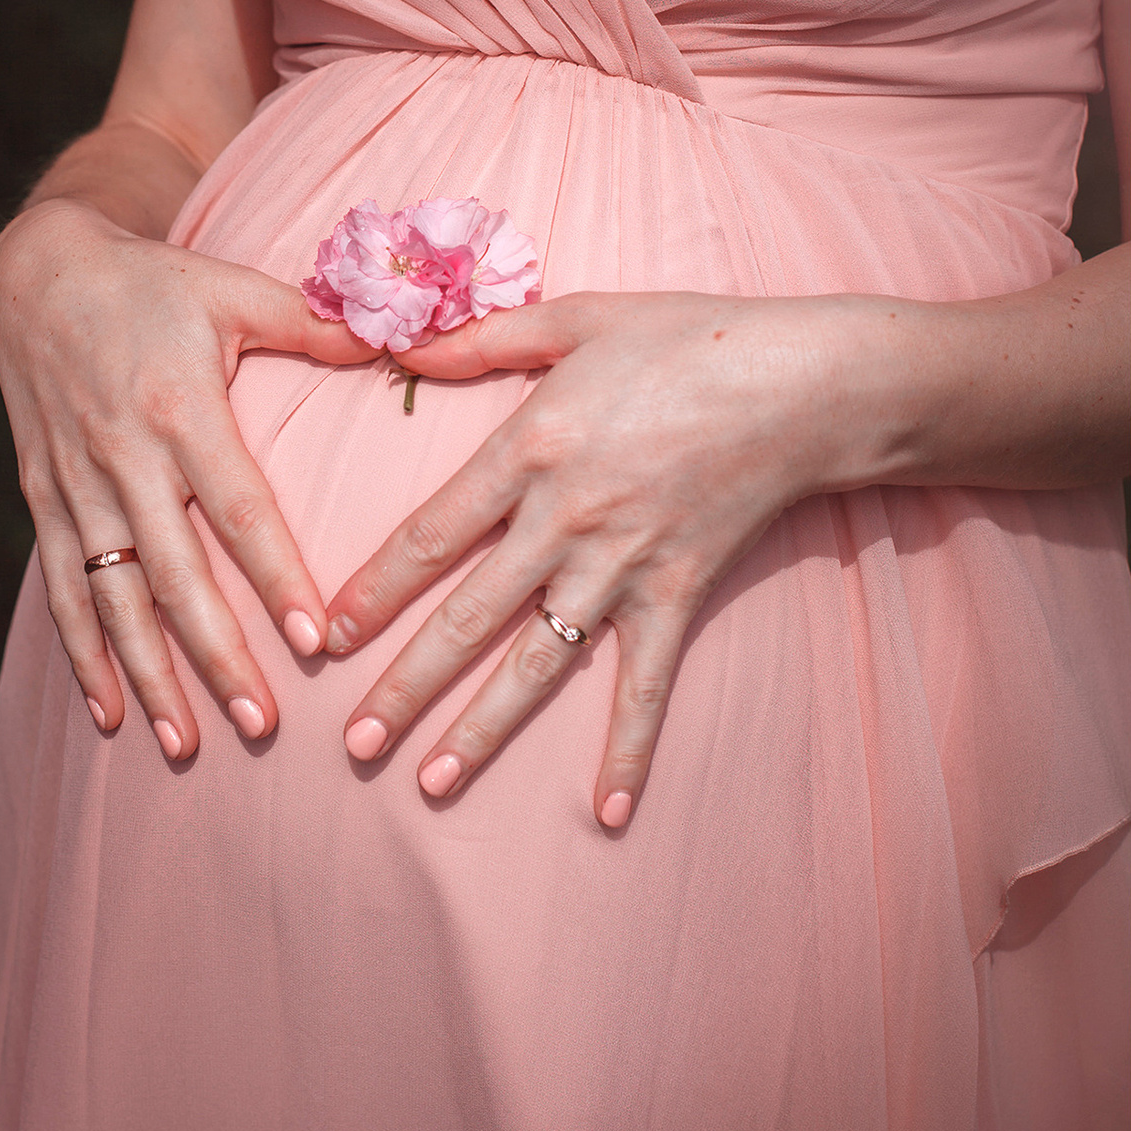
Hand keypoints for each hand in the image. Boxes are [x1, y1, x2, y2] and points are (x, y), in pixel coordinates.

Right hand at [0, 197, 376, 757]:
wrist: (36, 274)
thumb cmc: (157, 283)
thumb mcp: (236, 289)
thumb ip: (318, 324)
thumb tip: (406, 340)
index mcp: (181, 410)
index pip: (237, 508)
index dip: (275, 576)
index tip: (316, 637)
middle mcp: (123, 458)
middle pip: (174, 575)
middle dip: (216, 655)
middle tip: (262, 723)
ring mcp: (77, 487)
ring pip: (113, 600)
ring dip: (149, 675)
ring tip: (186, 742)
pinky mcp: (45, 502)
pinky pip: (64, 591)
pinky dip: (83, 655)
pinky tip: (109, 712)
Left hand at [323, 292, 858, 828]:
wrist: (801, 385)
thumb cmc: (693, 338)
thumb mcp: (580, 318)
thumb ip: (485, 338)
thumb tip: (403, 345)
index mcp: (530, 449)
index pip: (430, 534)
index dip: (373, 590)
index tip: (328, 636)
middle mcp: (566, 521)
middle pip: (467, 617)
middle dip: (403, 685)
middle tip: (351, 744)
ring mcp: (624, 567)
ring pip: (537, 663)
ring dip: (480, 728)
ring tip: (427, 782)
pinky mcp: (678, 594)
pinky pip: (646, 684)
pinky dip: (629, 750)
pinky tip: (608, 812)